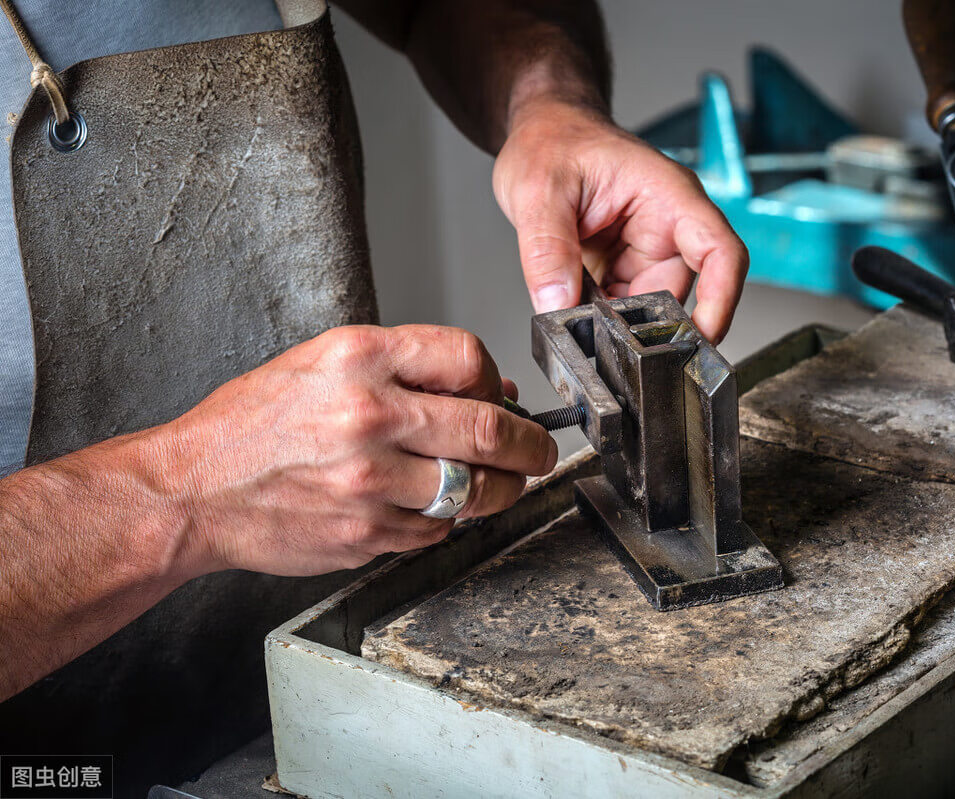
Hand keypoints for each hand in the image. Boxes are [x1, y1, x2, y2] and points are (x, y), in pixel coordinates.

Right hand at [158, 325, 557, 577]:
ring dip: (504, 489)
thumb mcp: (321, 364)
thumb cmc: (253, 425)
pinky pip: (437, 529)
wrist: (194, 490)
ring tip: (505, 484)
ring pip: (475, 489)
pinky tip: (431, 508)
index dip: (496, 381)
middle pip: (490, 430)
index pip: (467, 357)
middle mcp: (369, 415)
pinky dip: (448, 521)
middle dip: (532, 446)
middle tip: (540, 453)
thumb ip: (403, 370)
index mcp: (358, 359)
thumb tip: (487, 391)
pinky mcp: (367, 532)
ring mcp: (370, 481)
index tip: (502, 398)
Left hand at [493, 100, 748, 343]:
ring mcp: (644, 253)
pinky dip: (598, 321)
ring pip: (646, 310)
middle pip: (679, 294)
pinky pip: (619, 309)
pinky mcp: (622, 270)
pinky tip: (572, 316)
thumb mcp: (539, 189)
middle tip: (604, 344)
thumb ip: (547, 249)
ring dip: (615, 327)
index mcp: (669, 197)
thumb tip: (556, 304)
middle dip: (645, 328)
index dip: (722, 301)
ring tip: (577, 322)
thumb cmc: (554, 139)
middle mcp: (667, 228)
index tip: (705, 339)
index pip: (720, 253)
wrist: (541, 133)